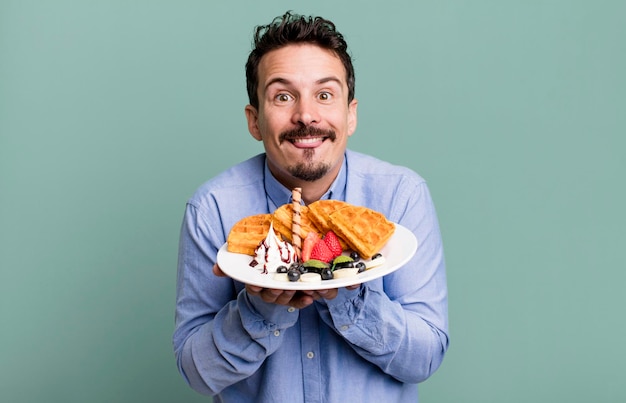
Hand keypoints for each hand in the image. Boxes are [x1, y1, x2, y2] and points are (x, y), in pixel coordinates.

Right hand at [213, 264, 358, 308]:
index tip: (255, 285)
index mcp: (259, 281)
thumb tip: (215, 270)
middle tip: (283, 287)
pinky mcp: (302, 291)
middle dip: (277, 292)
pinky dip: (308, 298)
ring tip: (303, 291)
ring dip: (296, 296)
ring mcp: (288, 292)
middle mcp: (272, 289)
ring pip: (290, 298)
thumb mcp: (249, 255)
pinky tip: (312, 295)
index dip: (254, 287)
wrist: (284, 253)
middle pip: (273, 295)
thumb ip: (232, 263)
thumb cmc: (264, 255)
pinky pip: (305, 299)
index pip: (254, 287)